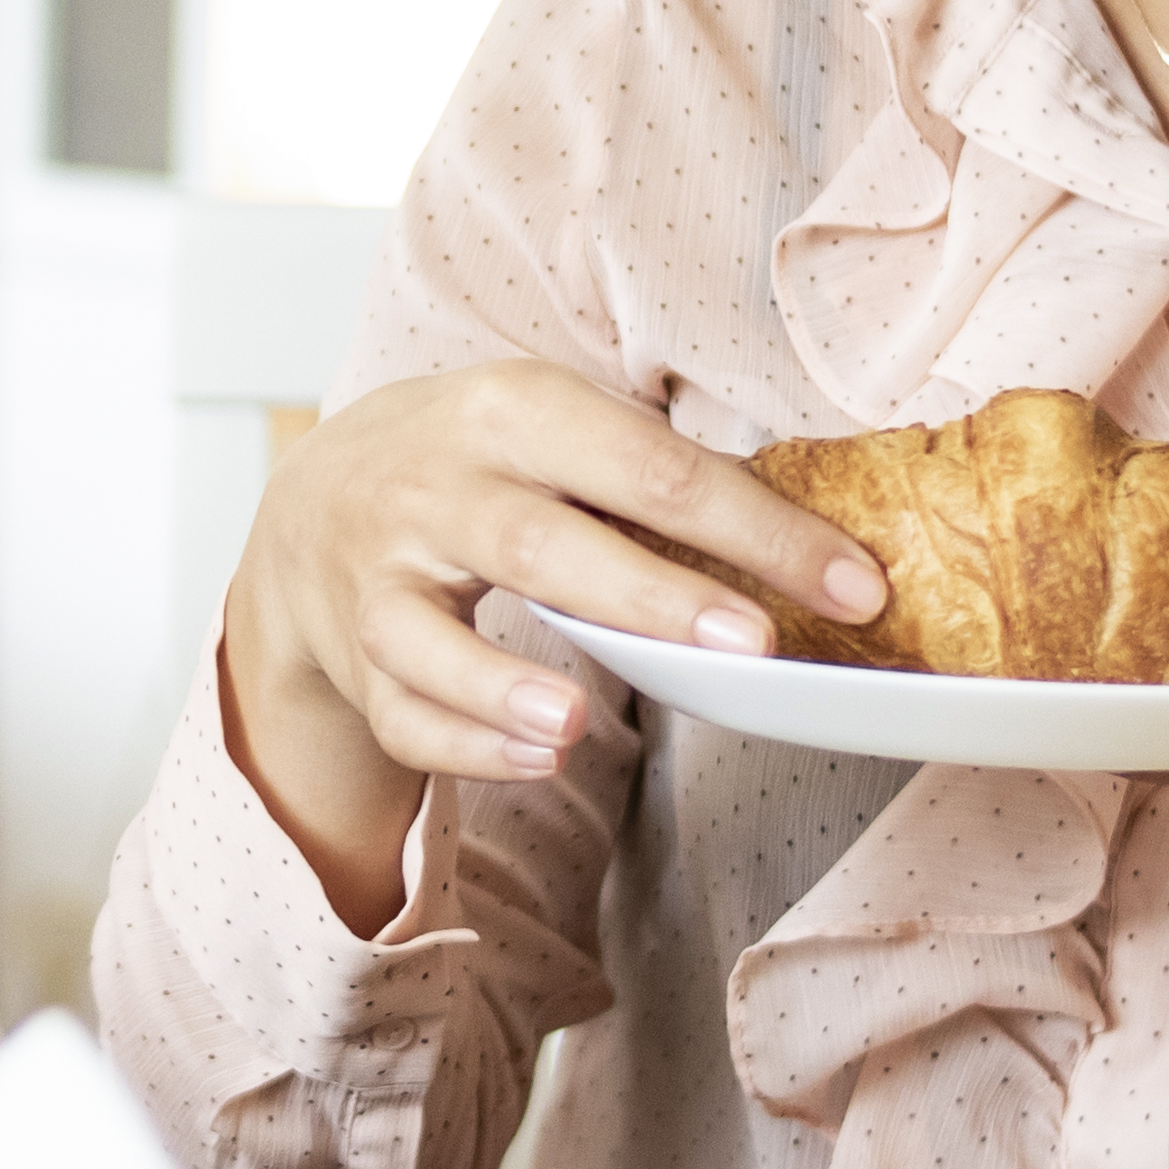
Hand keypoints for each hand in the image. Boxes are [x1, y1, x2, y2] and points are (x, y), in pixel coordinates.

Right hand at [215, 361, 885, 923]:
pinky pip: (404, 716)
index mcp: (509, 412)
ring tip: (579, 722)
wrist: (314, 504)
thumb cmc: (477, 466)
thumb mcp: (551, 423)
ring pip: (430, 638)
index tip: (855, 583)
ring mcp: (382, 579)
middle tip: (751, 643)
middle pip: (539, 543)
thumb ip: (655, 474)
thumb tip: (816, 545)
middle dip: (648, 594)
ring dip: (502, 683)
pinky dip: (465, 744)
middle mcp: (435, 487)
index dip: (757, 527)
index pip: (647, 466)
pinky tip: (534, 756)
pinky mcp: (358, 659)